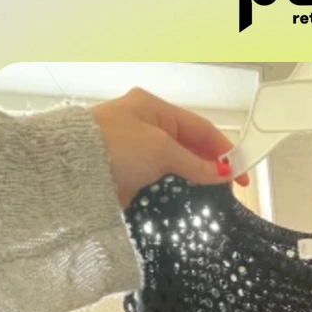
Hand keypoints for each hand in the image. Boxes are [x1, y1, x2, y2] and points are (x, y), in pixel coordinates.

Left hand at [91, 87, 248, 206]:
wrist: (70, 169)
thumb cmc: (115, 146)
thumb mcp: (161, 150)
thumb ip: (195, 163)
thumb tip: (224, 174)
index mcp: (154, 108)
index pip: (199, 128)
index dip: (223, 150)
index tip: (241, 173)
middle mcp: (145, 126)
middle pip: (188, 147)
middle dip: (210, 167)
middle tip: (228, 191)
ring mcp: (135, 151)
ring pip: (175, 166)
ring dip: (193, 181)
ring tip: (211, 199)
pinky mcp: (127, 175)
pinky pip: (159, 182)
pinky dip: (175, 191)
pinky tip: (187, 203)